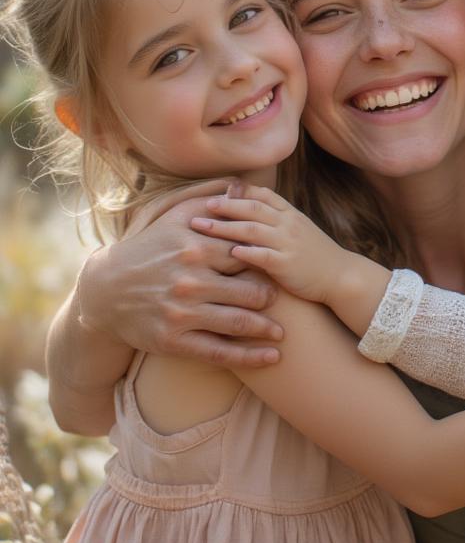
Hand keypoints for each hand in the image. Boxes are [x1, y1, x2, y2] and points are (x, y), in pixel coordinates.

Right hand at [80, 186, 283, 367]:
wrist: (103, 290)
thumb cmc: (148, 248)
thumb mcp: (172, 217)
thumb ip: (209, 201)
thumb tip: (242, 184)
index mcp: (196, 247)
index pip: (248, 254)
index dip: (267, 260)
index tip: (281, 264)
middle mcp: (190, 280)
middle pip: (250, 290)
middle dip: (271, 296)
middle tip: (284, 298)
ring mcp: (182, 312)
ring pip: (240, 322)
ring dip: (267, 328)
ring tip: (282, 331)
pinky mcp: (174, 340)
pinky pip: (220, 352)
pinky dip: (250, 357)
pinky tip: (272, 358)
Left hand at [189, 185, 344, 305]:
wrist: (340, 276)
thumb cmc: (315, 255)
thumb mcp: (297, 230)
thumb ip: (274, 219)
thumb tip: (246, 208)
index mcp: (290, 214)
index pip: (261, 194)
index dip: (238, 193)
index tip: (215, 194)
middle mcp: (288, 223)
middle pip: (251, 208)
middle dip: (224, 206)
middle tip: (201, 207)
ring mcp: (288, 242)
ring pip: (251, 229)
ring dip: (223, 227)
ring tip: (201, 227)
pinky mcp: (287, 264)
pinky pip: (262, 255)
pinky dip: (244, 252)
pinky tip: (226, 252)